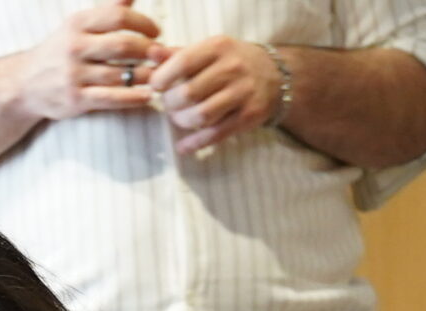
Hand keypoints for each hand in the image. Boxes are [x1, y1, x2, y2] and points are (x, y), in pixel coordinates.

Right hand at [12, 6, 168, 123]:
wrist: (24, 85)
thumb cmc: (59, 52)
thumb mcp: (78, 25)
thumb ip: (107, 10)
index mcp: (77, 25)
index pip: (118, 17)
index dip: (144, 23)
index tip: (156, 32)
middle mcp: (74, 48)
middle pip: (123, 45)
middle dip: (149, 49)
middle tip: (161, 55)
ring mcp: (74, 75)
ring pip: (121, 74)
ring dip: (146, 74)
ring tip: (158, 75)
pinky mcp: (75, 100)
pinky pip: (111, 99)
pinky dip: (133, 98)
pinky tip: (147, 96)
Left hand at [149, 36, 282, 154]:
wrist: (275, 75)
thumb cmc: (230, 62)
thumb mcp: (208, 51)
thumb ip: (177, 54)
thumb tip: (150, 54)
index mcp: (219, 47)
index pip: (182, 63)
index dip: (162, 78)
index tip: (157, 86)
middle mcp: (233, 68)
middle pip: (188, 93)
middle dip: (170, 104)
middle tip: (170, 104)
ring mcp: (243, 92)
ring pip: (201, 116)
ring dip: (182, 122)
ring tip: (179, 118)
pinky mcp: (250, 115)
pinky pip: (216, 134)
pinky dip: (195, 144)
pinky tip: (183, 147)